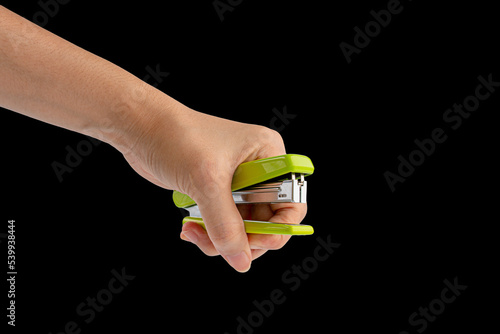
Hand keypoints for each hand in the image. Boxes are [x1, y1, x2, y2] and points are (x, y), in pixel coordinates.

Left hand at [117, 97, 306, 271]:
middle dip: (243, 238)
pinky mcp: (216, 193)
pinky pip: (222, 225)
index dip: (281, 227)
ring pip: (242, 228)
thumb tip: (242, 261)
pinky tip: (189, 227)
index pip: (291, 201)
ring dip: (220, 239)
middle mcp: (257, 169)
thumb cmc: (177, 138)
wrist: (141, 129)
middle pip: (267, 221)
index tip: (259, 242)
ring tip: (194, 233)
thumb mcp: (207, 183)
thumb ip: (226, 225)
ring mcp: (237, 183)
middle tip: (222, 245)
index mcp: (268, 154)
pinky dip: (208, 233)